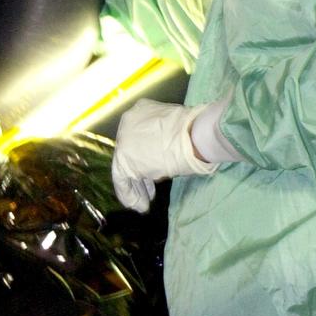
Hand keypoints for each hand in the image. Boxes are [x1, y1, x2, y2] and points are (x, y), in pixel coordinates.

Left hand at [111, 98, 216, 212]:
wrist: (192, 136)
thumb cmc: (193, 132)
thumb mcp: (175, 128)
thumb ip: (165, 138)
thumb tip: (167, 153)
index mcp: (140, 111)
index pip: (138, 138)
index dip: (146, 157)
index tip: (153, 171)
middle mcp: (127, 124)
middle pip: (131, 154)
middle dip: (140, 175)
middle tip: (149, 191)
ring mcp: (124, 142)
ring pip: (125, 168)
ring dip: (136, 189)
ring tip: (144, 203)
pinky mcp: (124, 160)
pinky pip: (122, 180)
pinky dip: (129, 194)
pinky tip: (138, 205)